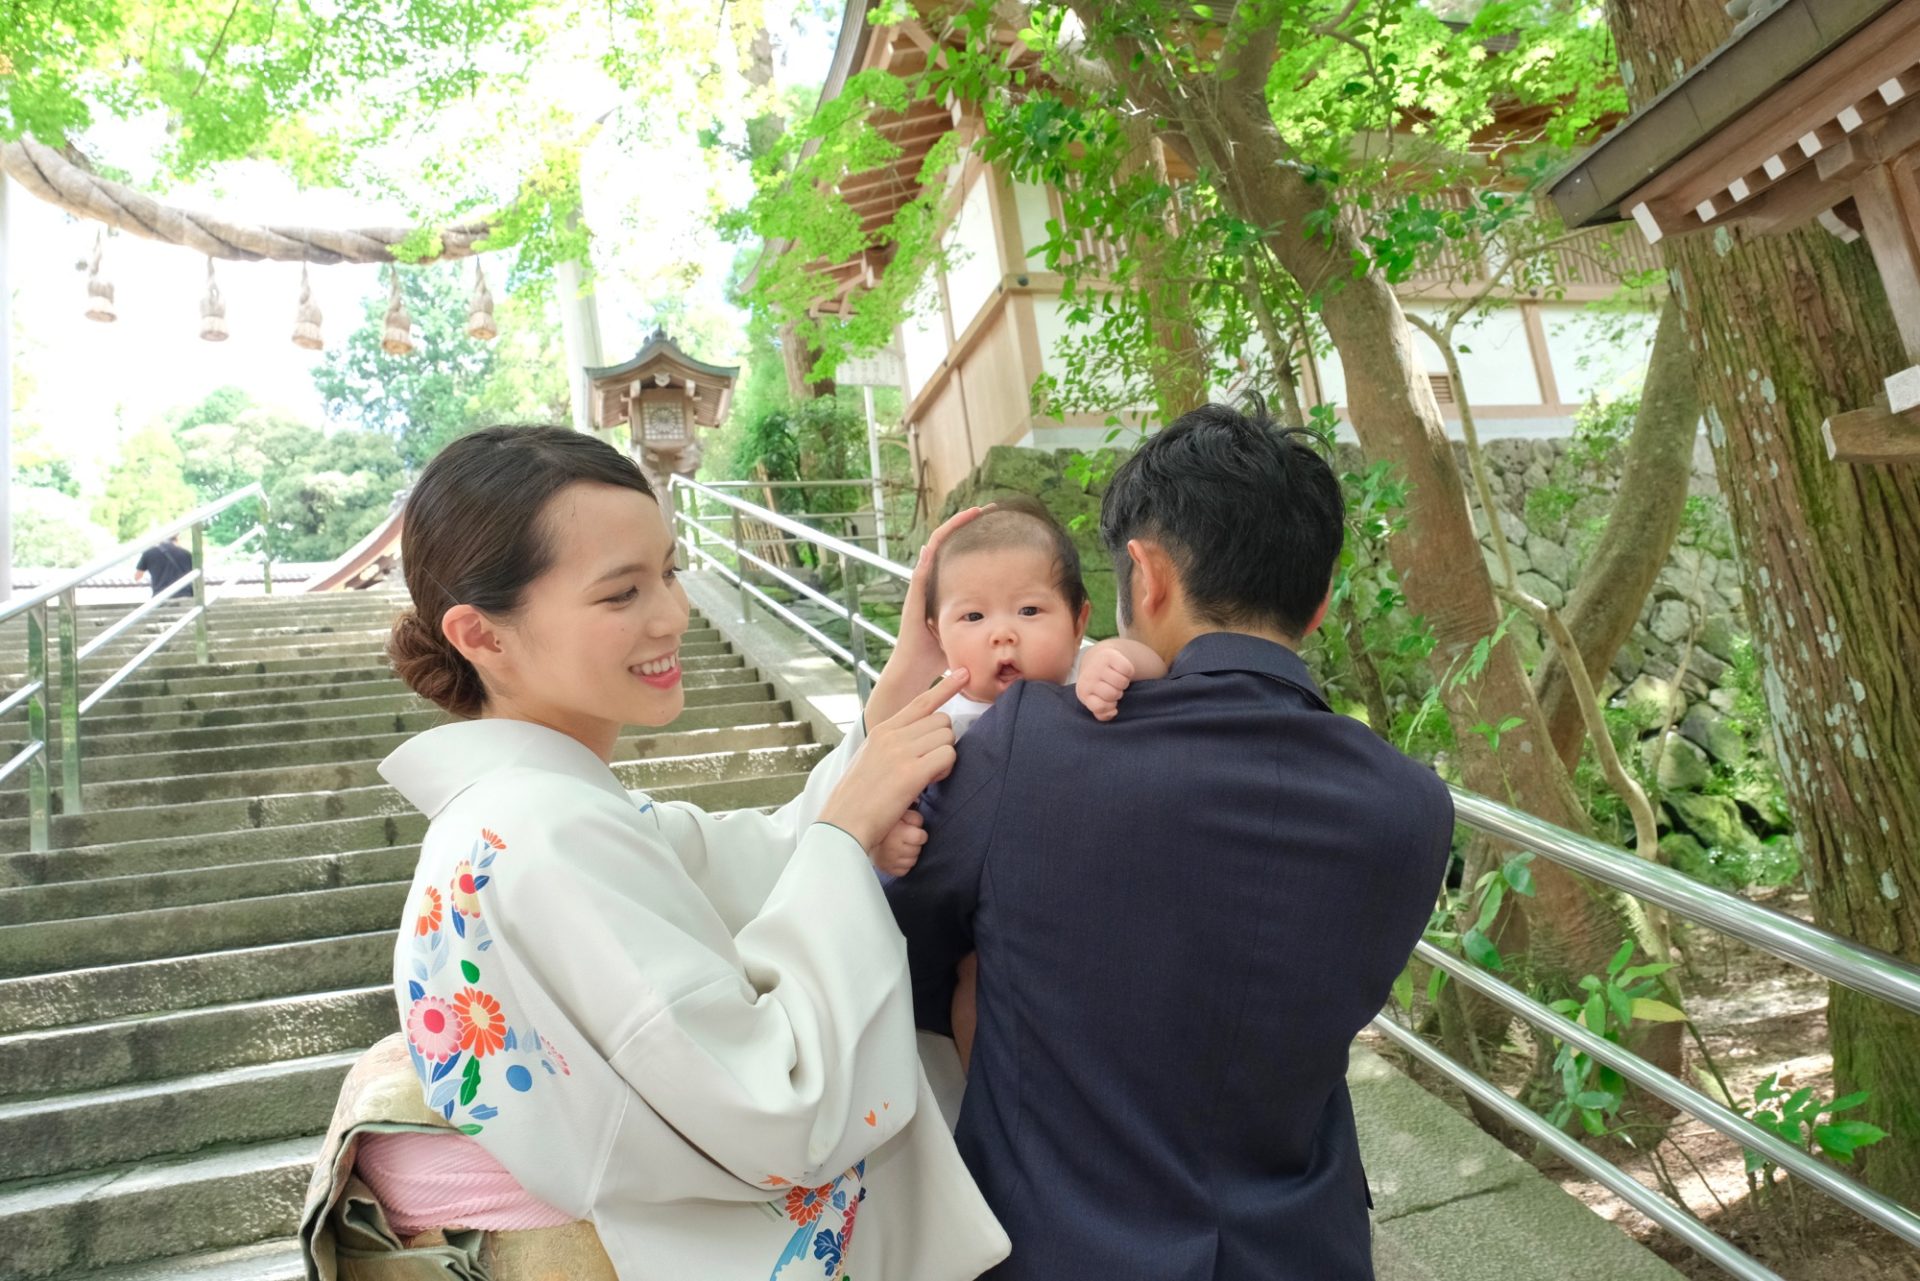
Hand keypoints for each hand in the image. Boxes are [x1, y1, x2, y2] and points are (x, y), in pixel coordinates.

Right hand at [819, 668, 968, 850]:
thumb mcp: (871, 760)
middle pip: (941, 721)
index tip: (964, 674)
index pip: (921, 701)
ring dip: (946, 757)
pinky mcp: (910, 772)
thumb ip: (893, 744)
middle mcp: (891, 735)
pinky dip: (946, 769)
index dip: (945, 687)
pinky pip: (947, 756)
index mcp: (882, 730)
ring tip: (929, 777)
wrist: (843, 824)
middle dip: (944, 741)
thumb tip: (920, 738)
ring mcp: (900, 752)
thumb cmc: (858, 799)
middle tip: (932, 765)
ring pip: (947, 738)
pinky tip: (931, 782)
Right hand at [865, 506, 993, 725]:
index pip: (957, 552)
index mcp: (943, 585)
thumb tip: (1010, 615)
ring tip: (966, 515)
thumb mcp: (966, 628)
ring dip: (948, 531)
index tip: (992, 522)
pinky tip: (936, 544)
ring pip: (932, 550)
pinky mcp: (913, 599)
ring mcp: (920, 588)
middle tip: (984, 508)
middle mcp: (931, 581)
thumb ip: (981, 618)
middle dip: (962, 523)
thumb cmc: (941, 652)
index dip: (971, 535)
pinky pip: (920, 574)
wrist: (917, 667)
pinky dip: (927, 558)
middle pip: (946, 544)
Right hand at [872, 808, 926, 876]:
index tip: (914, 831)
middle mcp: (894, 849)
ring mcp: (890, 862)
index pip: (921, 838)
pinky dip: (903, 865)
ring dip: (909, 855)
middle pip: (917, 850)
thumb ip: (914, 817)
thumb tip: (920, 825)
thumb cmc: (885, 825)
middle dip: (914, 844)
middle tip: (906, 839)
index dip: (920, 834)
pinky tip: (898, 856)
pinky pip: (904, 871)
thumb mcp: (901, 814)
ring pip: (912, 862)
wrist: (862, 836)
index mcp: (898, 833)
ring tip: (901, 847)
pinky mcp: (887, 870)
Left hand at [1076, 644, 1136, 721]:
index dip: (1110, 707)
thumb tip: (1113, 713)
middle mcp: (1088, 678)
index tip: (1110, 702)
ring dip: (1124, 683)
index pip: (1100, 706)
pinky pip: (1127, 670)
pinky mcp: (1109, 656)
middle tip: (1114, 689)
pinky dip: (1129, 672)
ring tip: (1117, 681)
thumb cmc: (1098, 685)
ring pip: (1121, 682)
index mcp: (1083, 692)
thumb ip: (1102, 712)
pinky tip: (1121, 671)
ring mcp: (1098, 666)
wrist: (1097, 660)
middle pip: (1113, 694)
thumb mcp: (1096, 700)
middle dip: (1117, 694)